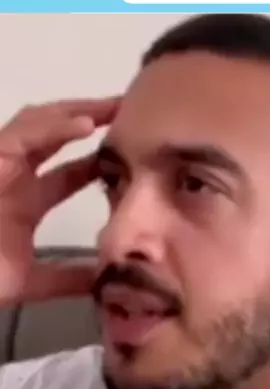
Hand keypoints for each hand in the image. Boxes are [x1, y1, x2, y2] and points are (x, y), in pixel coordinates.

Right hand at [0, 97, 118, 305]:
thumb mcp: (29, 281)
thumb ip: (66, 278)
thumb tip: (105, 280)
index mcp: (25, 200)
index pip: (71, 172)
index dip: (101, 160)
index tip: (137, 153)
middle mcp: (12, 176)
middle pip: (54, 134)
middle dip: (91, 118)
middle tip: (130, 111)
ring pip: (36, 124)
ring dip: (75, 111)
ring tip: (114, 107)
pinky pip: (19, 136)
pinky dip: (52, 128)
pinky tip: (84, 125)